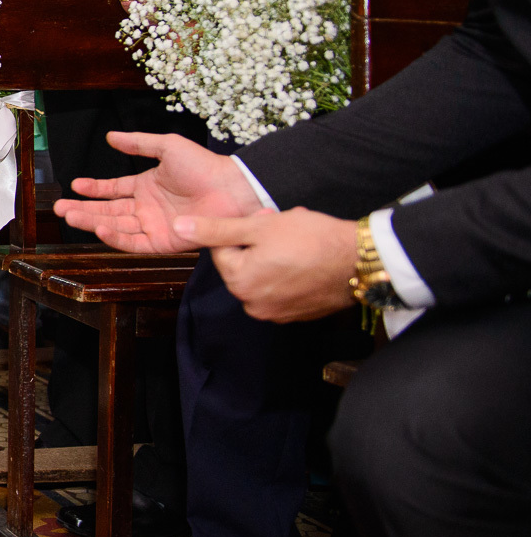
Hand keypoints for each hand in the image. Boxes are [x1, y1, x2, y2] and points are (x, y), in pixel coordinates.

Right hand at [53, 132, 261, 252]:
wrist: (231, 189)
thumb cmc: (205, 165)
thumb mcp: (167, 146)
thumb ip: (138, 143)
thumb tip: (111, 137)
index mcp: (146, 187)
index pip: (113, 190)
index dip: (93, 189)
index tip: (74, 185)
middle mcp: (146, 209)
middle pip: (108, 211)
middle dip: (83, 209)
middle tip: (60, 208)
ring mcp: (153, 227)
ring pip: (115, 227)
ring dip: (91, 222)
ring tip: (70, 215)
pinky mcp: (162, 243)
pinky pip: (133, 243)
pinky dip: (115, 238)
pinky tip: (99, 228)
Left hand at [174, 208, 358, 322]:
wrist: (360, 261)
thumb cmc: (312, 239)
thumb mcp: (258, 225)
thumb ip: (214, 229)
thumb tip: (177, 228)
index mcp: (238, 281)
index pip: (223, 249)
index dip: (243, 230)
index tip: (265, 221)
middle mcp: (252, 304)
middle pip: (241, 265)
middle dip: (257, 245)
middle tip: (284, 230)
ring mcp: (275, 314)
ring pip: (261, 276)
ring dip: (272, 258)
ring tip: (298, 244)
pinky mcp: (296, 316)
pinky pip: (280, 290)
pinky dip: (288, 275)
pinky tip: (307, 260)